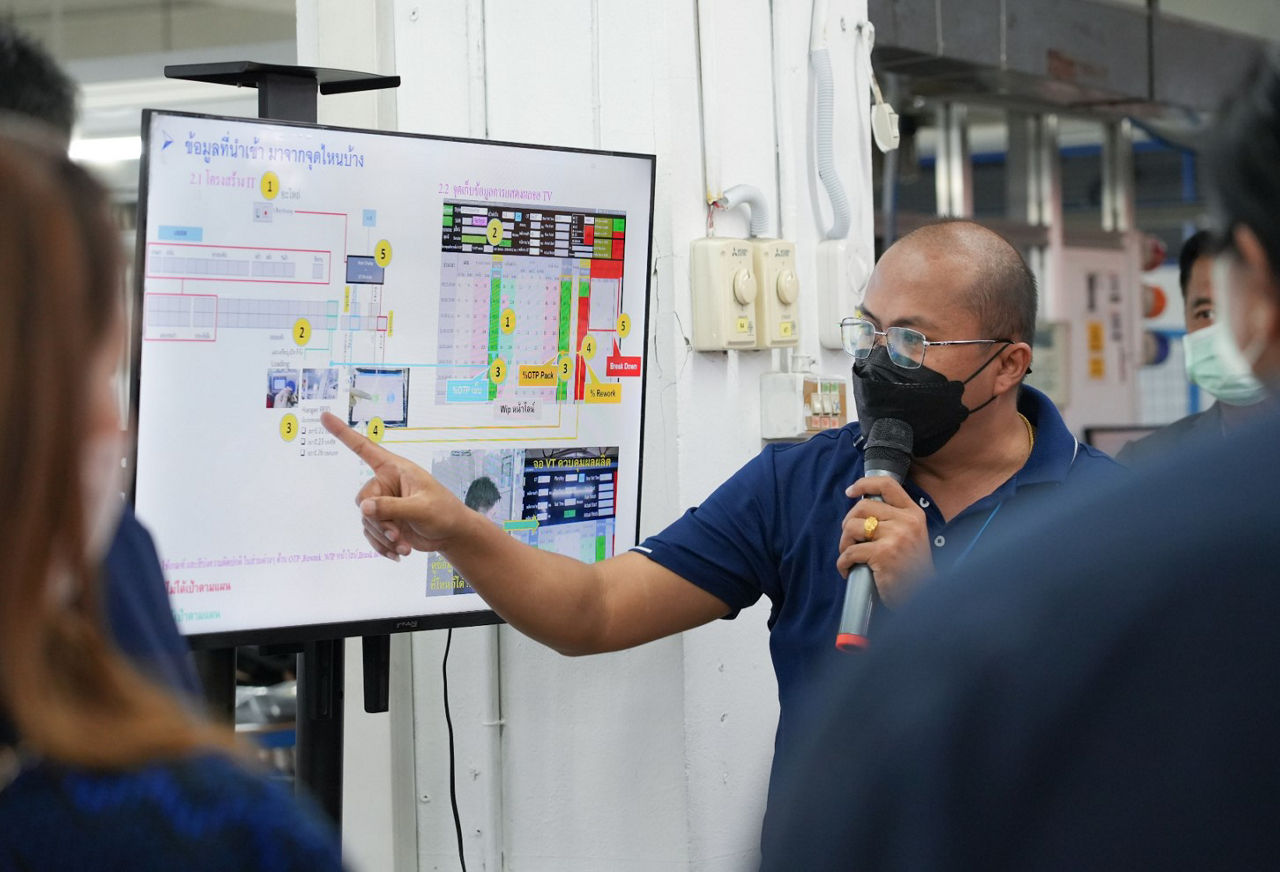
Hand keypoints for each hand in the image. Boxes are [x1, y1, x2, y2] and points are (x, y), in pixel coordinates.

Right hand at [321, 411, 473, 560]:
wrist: (452, 534)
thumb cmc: (443, 512)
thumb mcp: (421, 508)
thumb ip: (392, 506)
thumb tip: (364, 508)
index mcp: (395, 469)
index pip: (365, 448)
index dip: (343, 433)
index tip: (325, 416)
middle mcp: (386, 484)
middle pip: (364, 500)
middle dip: (378, 521)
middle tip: (397, 534)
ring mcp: (384, 504)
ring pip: (366, 521)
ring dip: (383, 537)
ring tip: (404, 546)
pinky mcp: (384, 522)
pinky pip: (371, 535)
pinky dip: (382, 546)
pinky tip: (399, 554)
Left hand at [836, 477, 933, 607]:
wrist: (922, 596)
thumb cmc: (911, 569)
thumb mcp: (911, 535)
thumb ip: (893, 519)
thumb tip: (861, 508)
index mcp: (913, 513)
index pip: (887, 484)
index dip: (864, 484)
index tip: (850, 492)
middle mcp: (906, 521)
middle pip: (861, 507)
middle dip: (848, 524)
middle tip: (850, 540)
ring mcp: (895, 537)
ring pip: (852, 527)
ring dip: (844, 543)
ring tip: (850, 556)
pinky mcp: (882, 554)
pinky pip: (849, 552)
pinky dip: (843, 563)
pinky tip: (848, 570)